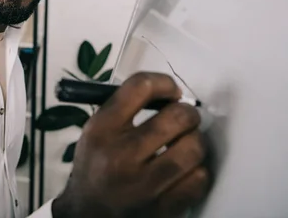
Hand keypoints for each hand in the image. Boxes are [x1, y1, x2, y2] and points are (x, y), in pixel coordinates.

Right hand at [52, 72, 209, 217]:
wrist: (89, 214)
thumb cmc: (96, 166)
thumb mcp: (95, 130)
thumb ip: (125, 107)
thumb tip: (169, 93)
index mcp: (102, 129)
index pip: (140, 87)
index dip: (164, 83)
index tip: (171, 91)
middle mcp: (121, 155)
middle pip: (177, 116)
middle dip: (187, 113)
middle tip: (183, 119)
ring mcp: (144, 185)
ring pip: (194, 148)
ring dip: (195, 142)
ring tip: (184, 144)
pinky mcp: (162, 209)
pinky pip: (199, 179)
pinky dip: (197, 171)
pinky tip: (184, 171)